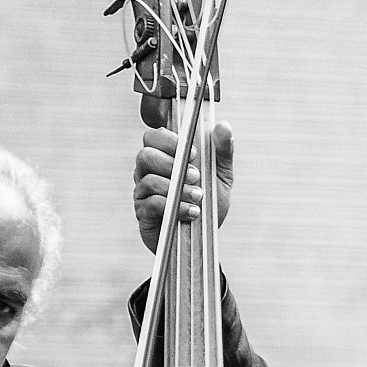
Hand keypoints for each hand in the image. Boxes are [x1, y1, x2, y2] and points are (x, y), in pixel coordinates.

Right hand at [133, 120, 233, 248]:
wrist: (204, 241)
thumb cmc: (209, 204)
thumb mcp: (221, 176)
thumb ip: (222, 151)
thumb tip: (223, 125)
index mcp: (164, 157)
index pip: (153, 137)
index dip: (169, 140)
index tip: (192, 152)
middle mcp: (149, 172)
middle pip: (145, 155)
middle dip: (171, 164)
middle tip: (195, 176)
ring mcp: (143, 193)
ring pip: (148, 180)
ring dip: (177, 188)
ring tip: (198, 198)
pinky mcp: (143, 214)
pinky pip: (152, 204)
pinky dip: (174, 207)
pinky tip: (191, 212)